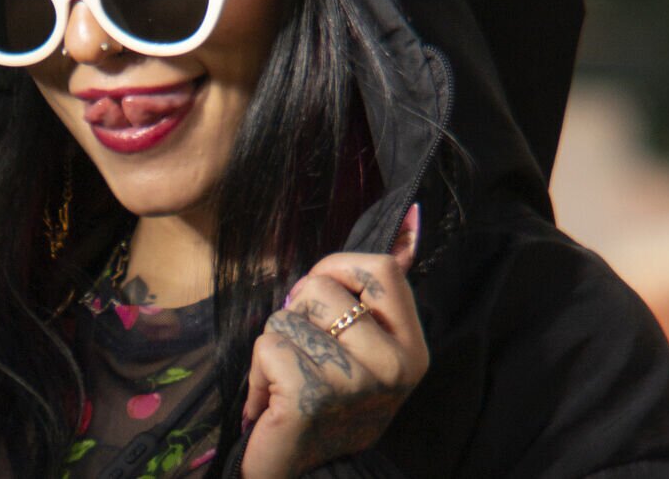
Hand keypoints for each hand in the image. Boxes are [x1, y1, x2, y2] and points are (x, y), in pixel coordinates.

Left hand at [241, 205, 425, 478]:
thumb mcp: (362, 345)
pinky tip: (272, 402)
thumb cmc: (322, 400)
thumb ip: (373, 289)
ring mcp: (357, 384)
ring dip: (275, 345)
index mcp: (412, 349)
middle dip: (298, 313)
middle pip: (324, 286)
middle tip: (307, 358)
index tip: (325, 305)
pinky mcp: (312, 398)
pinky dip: (256, 372)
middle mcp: (395, 367)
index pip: (380, 267)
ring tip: (290, 383)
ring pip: (288, 316)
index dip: (337, 271)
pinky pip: (268, 345)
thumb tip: (411, 215)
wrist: (299, 474)